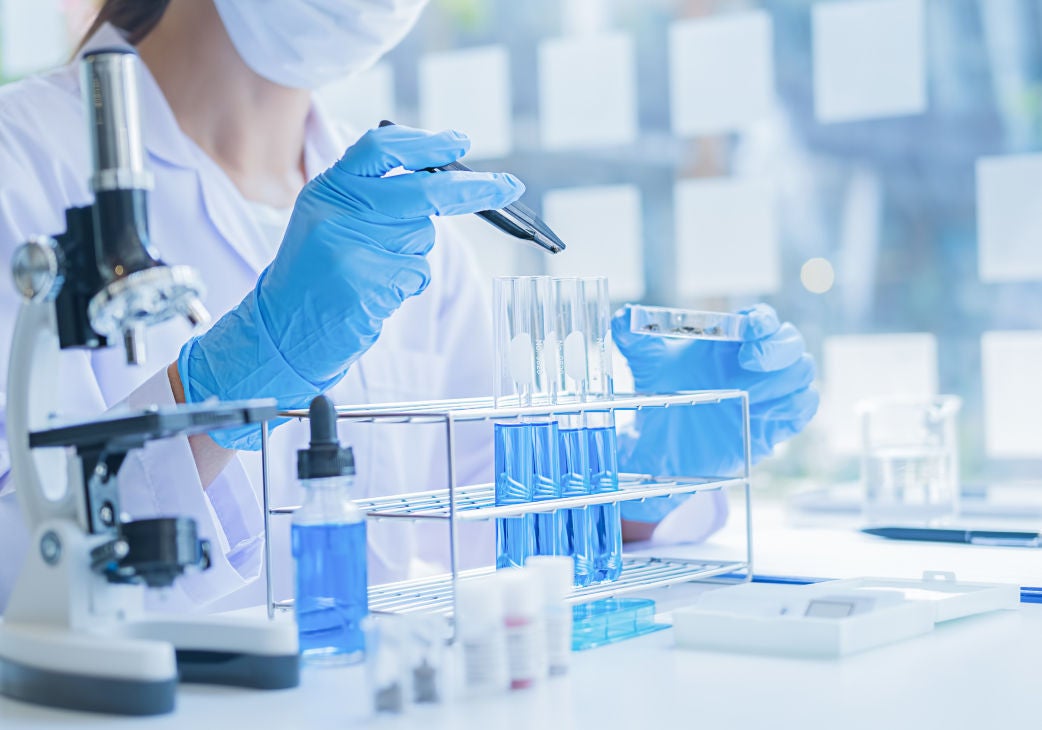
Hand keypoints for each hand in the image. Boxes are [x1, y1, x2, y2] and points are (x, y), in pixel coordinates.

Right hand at [177, 124, 523, 448]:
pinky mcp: (365, 284)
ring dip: (414, 254)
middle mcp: (336, 212)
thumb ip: (374, 196)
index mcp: (327, 189)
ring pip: (423, 237)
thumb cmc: (316, 273)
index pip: (380, 148)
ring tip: (375, 270)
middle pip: (421, 191)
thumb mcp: (330, 220)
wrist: (282, 328)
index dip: (426, 143)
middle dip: (472, 190)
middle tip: (508, 187)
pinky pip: (416, 273)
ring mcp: (350, 248)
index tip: (460, 141)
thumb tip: (443, 178)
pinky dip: (406, 283)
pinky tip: (375, 292)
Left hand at [612, 304, 818, 522]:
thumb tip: (625, 317)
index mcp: (731, 340)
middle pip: (791, 342)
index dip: (762, 321)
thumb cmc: (660, 392)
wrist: (662, 441)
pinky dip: (794, 405)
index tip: (749, 328)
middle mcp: (756, 362)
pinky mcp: (776, 422)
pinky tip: (763, 412)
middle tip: (749, 362)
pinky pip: (805, 406)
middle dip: (777, 349)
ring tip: (750, 393)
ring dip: (783, 379)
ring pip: (802, 372)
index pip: (762, 320)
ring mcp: (770, 391)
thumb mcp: (644, 363)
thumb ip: (633, 336)